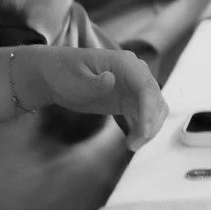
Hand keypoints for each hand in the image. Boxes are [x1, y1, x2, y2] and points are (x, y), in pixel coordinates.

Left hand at [11, 47, 167, 151]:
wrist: (55, 76)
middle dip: (151, 123)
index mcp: (125, 63)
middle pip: (155, 99)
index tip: (144, 132)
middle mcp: (135, 73)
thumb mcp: (74, 78)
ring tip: (132, 146)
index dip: (149, 109)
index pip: (146, 86)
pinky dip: (142, 130)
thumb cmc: (63, 72)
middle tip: (134, 146)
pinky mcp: (129, 101)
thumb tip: (110, 80)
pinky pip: (143, 116)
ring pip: (154, 109)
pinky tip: (131, 142)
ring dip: (149, 128)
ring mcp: (133, 87)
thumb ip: (92, 82)